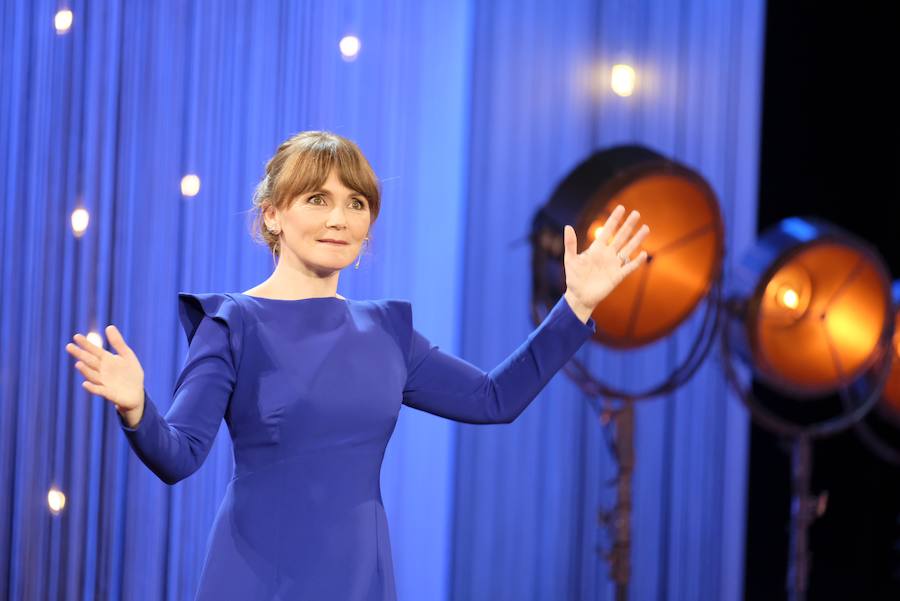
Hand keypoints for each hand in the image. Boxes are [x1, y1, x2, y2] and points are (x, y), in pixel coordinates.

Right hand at [65, 325, 144, 424]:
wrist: (137, 393)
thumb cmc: (131, 373)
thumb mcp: (127, 355)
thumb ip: (118, 343)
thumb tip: (109, 326)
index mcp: (107, 360)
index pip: (94, 350)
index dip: (86, 344)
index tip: (76, 336)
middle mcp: (102, 370)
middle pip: (89, 361)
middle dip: (80, 354)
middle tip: (69, 346)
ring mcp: (104, 382)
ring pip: (92, 375)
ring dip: (85, 370)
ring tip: (79, 364)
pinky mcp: (108, 393)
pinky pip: (99, 390)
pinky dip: (92, 388)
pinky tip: (85, 384)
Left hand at [563, 205, 649, 321]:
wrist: (579, 297)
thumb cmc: (574, 278)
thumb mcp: (570, 260)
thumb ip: (570, 244)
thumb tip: (567, 226)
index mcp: (596, 249)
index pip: (608, 231)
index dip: (614, 219)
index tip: (621, 207)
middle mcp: (607, 254)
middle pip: (621, 237)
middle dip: (628, 225)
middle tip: (636, 213)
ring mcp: (614, 265)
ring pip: (628, 249)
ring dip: (637, 239)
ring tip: (646, 228)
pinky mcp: (617, 276)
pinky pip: (629, 267)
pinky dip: (636, 261)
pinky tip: (644, 254)